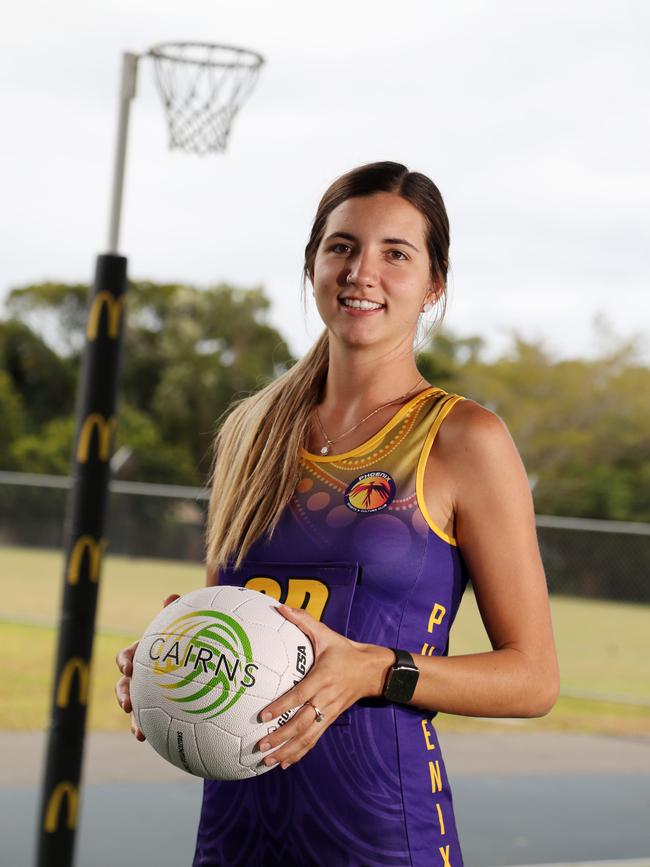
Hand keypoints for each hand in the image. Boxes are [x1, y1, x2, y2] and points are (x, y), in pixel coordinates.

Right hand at [115, 593, 179, 740]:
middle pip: (124, 685)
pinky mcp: (159, 708)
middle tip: (128, 704)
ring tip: (139, 731)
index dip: (125, 660)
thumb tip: (170, 595)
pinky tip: (154, 740)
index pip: (128, 655)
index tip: (129, 666)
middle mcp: (142, 674)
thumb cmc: (189, 639)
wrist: (200, 658)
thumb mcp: (184, 626)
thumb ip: (177, 613)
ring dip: (134, 720)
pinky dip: (149, 729)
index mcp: (145, 653)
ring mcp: (149, 693)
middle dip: (123, 695)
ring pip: (135, 707)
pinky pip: (151, 721)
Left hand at [256, 605, 393, 769]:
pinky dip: (300, 753)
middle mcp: (325, 698)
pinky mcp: (331, 719)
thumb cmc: (344, 650)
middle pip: (302, 722)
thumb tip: (279, 606)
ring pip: (308, 736)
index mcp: (322, 677)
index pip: (299, 695)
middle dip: (280, 736)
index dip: (282, 707)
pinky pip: (314, 739)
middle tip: (260, 746)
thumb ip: (302, 620)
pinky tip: (284, 762)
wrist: (372, 670)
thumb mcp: (326, 633)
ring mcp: (329, 712)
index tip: (263, 716)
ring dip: (287, 750)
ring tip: (267, 761)